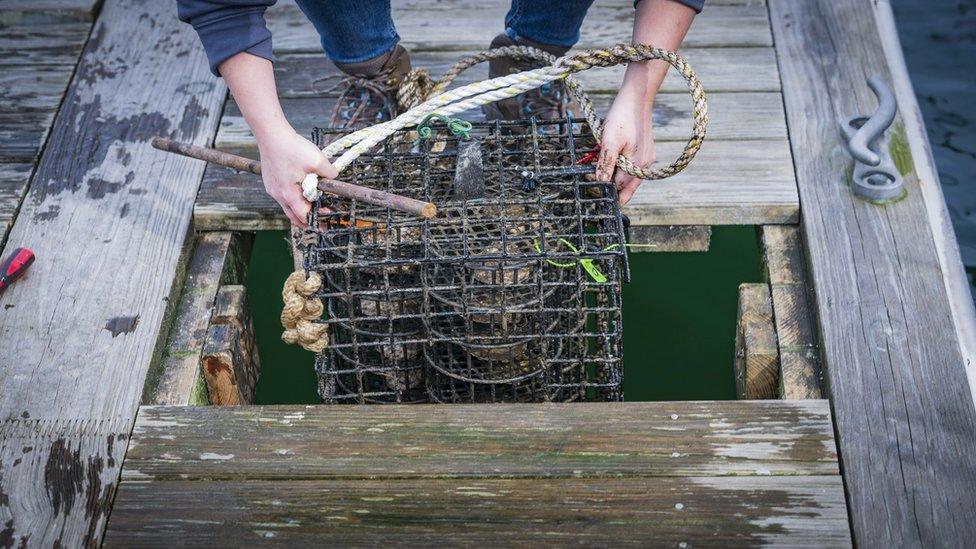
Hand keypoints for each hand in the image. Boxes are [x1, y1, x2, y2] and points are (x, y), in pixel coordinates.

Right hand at [257, 129, 337, 225]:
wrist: (271, 134)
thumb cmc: (292, 148)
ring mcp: (271, 188)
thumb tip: (334, 179)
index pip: (303, 216)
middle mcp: (277, 195)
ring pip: (287, 206)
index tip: (328, 216)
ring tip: (313, 204)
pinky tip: (301, 188)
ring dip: (300, 208)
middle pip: (293, 216)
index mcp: (288, 194)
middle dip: (307, 220)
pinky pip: (282, 195)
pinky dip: (293, 197)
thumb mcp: (318, 161)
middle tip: (320, 220)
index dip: (317, 219)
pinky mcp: (270, 181)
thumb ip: (329, 174)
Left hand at [595, 84, 654, 204]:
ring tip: (606, 180)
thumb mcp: (609, 141)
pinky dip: (625, 169)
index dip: (607, 192)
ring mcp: (648, 158)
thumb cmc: (622, 117)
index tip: (596, 197)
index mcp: (636, 166)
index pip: (619, 188)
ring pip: (631, 177)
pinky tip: (616, 164)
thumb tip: (601, 182)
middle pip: (627, 187)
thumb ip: (606, 163)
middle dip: (615, 192)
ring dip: (619, 179)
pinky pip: (634, 167)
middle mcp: (645, 165)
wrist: (637, 98)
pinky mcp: (647, 151)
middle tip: (601, 198)